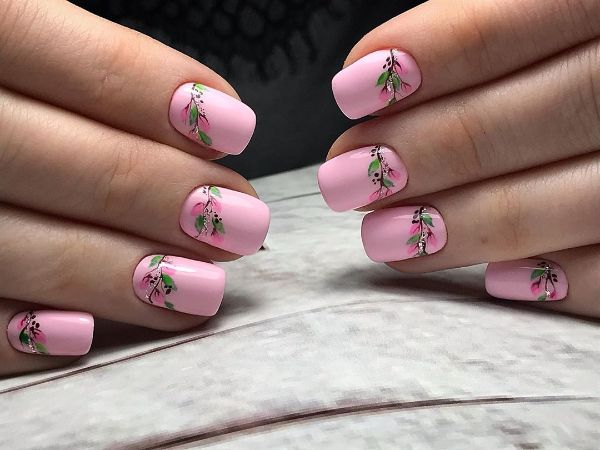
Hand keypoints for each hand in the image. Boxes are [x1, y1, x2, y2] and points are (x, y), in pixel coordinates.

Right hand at [0, 0, 268, 374]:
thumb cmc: (11, 88)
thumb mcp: (34, 38)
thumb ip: (101, 75)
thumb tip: (207, 126)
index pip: (78, 67)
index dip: (159, 99)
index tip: (234, 130)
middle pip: (55, 164)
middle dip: (162, 197)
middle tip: (240, 223)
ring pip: (13, 249)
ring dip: (116, 276)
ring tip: (201, 289)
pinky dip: (17, 333)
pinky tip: (80, 335)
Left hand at [319, 0, 599, 317]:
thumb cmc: (578, 50)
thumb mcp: (555, 15)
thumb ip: (492, 31)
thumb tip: (380, 79)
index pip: (530, 13)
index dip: (441, 53)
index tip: (353, 89)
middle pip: (556, 110)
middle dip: (437, 148)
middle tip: (346, 179)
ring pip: (592, 195)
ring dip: (474, 222)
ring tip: (385, 236)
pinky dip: (569, 278)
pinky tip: (499, 281)